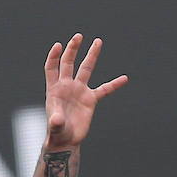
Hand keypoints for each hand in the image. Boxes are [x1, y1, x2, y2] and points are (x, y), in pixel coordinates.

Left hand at [43, 34, 128, 149]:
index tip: (59, 45)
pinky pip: (104, 89)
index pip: (52, 68)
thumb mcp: (55, 127)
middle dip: (73, 49)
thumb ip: (55, 121)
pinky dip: (114, 84)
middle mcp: (67, 86)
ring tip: (98, 41)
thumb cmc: (57, 132)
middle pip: (69, 63)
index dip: (54, 56)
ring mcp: (79, 91)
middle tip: (78, 36)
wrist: (66, 140)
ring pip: (86, 69)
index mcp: (55, 89)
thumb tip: (57, 120)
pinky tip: (124, 78)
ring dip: (92, 56)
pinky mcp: (90, 100)